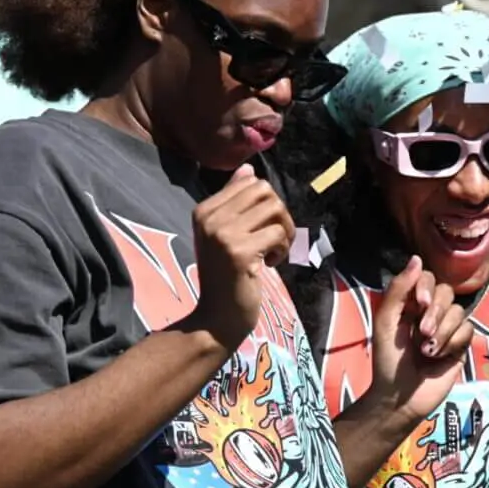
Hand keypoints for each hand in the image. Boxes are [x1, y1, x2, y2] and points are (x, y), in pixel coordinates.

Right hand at [191, 164, 295, 350]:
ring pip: (275, 209)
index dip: (268, 204)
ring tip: (273, 252)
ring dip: (284, 232)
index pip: (251, 182)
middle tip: (276, 239)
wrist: (216, 319)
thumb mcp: (225, 235)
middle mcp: (209, 217)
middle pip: (265, 191)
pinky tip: (270, 265)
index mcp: (204, 210)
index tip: (263, 230)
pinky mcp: (239, 252)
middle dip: (280, 214)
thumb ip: (235, 201)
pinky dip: (282, 249)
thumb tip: (248, 168)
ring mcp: (222, 234)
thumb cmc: (226, 277)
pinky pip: (277, 234)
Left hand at [361, 256, 473, 422]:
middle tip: (422, 333)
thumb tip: (417, 258)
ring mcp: (448, 328)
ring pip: (459, 312)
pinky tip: (440, 357)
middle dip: (435, 313)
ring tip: (427, 351)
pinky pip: (468, 330)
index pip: (428, 278)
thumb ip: (398, 289)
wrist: (401, 396)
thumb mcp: (386, 322)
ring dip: (442, 332)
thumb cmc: (388, 360)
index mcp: (411, 303)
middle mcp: (431, 311)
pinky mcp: (460, 345)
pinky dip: (453, 342)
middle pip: (447, 292)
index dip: (426, 287)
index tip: (418, 304)